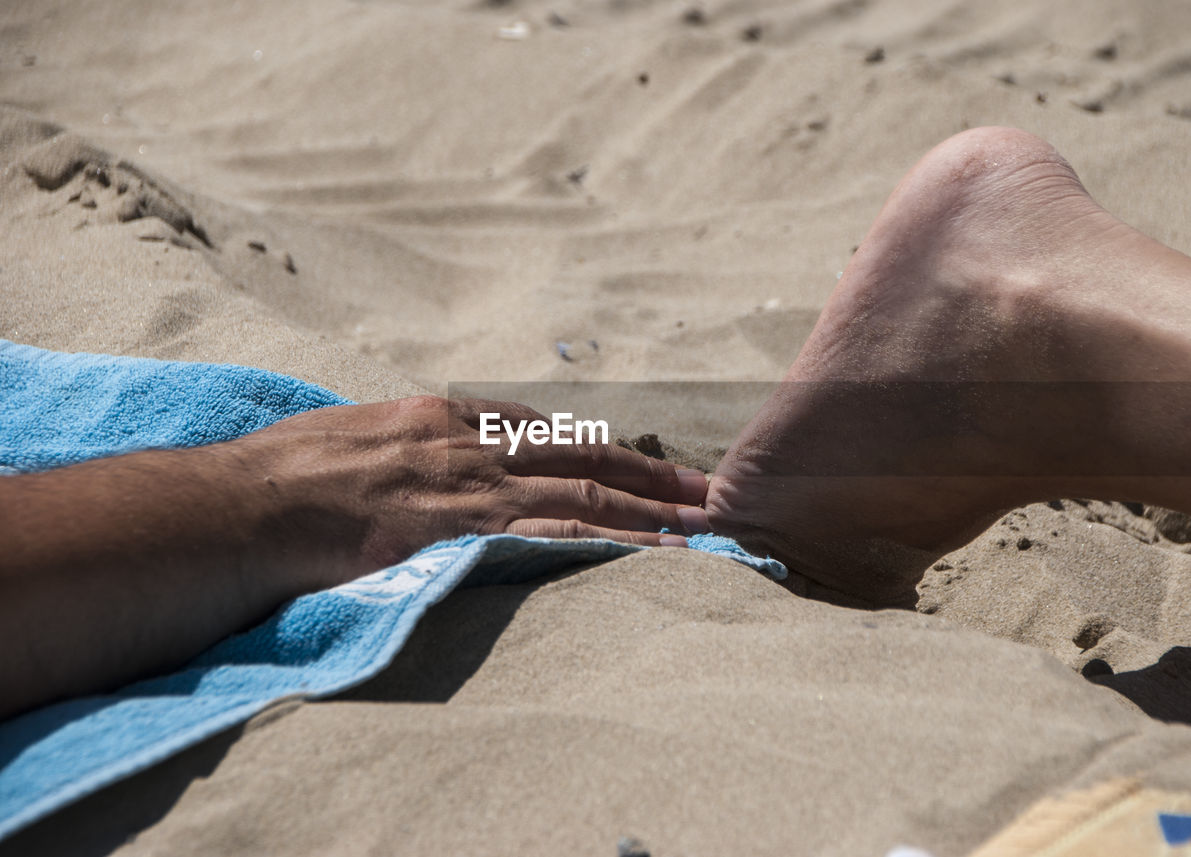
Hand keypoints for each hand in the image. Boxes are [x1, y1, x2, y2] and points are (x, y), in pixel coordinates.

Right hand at [229, 395, 709, 584]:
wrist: (242, 505)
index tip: (638, 464)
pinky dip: (611, 540)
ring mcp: (470, 485)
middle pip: (581, 453)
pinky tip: (653, 552)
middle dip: (646, 472)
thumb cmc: (282, 475)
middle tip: (701, 488)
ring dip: (647, 508)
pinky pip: (555, 531)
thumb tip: (417, 464)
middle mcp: (470, 442)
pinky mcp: (462, 529)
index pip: (541, 430)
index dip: (598, 448)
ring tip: (699, 523)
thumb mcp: (353, 438)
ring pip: (582, 490)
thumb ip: (401, 447)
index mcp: (442, 418)